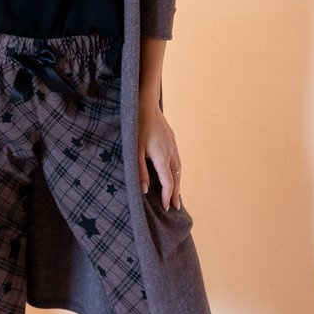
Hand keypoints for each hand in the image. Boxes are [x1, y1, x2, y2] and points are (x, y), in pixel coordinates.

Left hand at [137, 94, 181, 210]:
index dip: (167, 196)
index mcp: (162, 158)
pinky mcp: (172, 140)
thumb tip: (145, 190)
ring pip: (179, 168)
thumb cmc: (137, 128)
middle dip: (175, 193)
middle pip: (176, 178)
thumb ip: (140, 171)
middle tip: (175, 206)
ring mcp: (173, 146)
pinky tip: (172, 172)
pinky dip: (176, 170)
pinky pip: (177, 159)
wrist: (146, 105)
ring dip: (177, 182)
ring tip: (175, 192)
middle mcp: (171, 153)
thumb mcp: (135, 151)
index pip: (168, 183)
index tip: (166, 207)